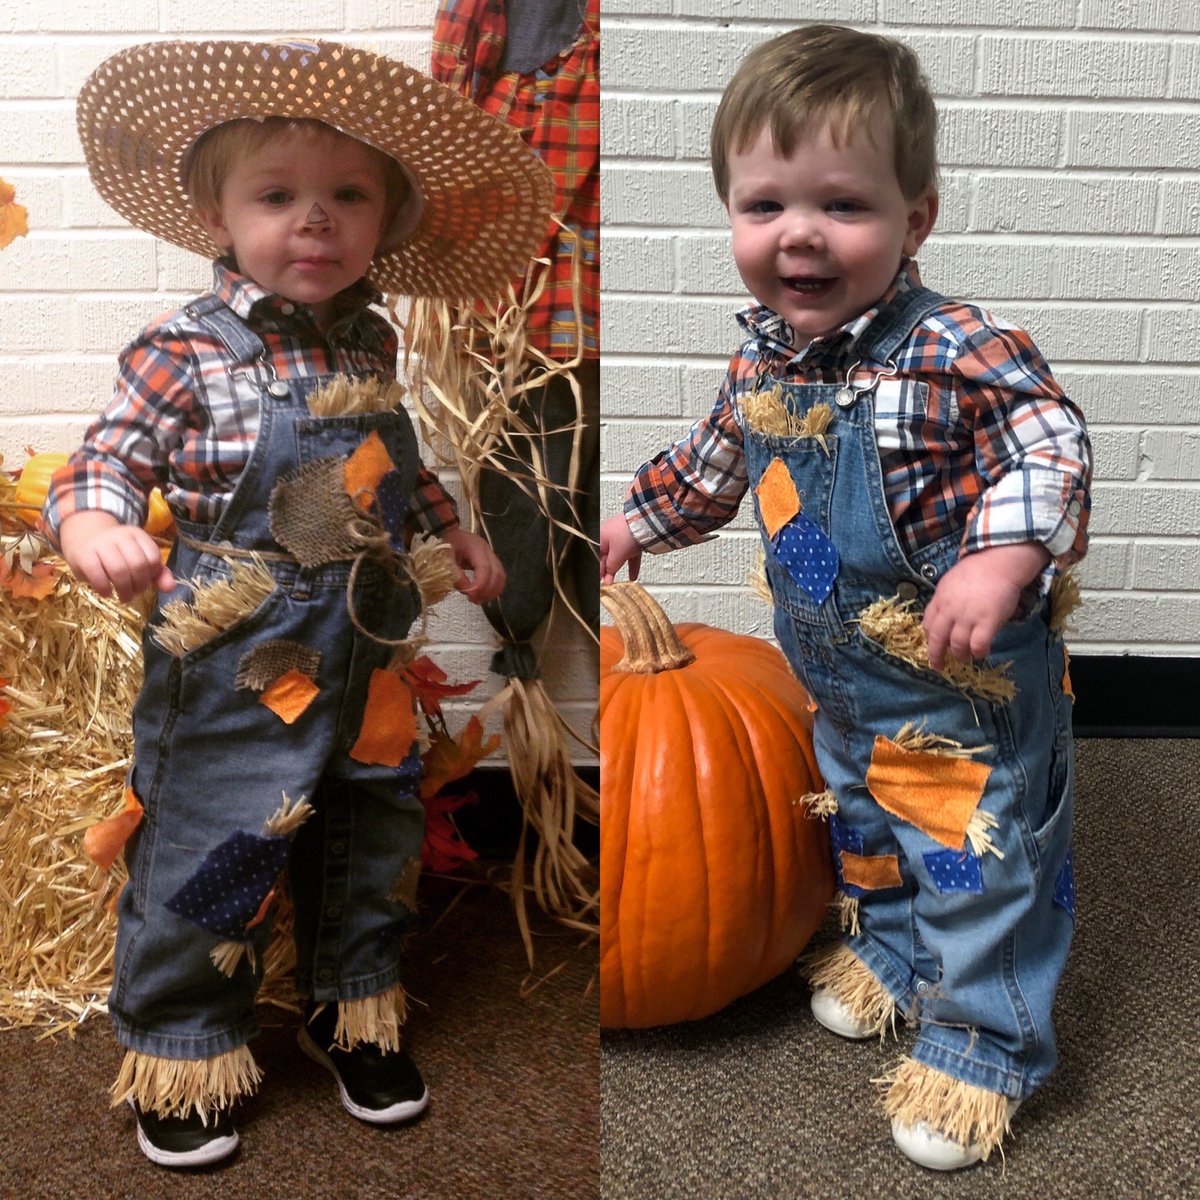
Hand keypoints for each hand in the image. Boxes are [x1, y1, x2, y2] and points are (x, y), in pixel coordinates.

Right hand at [59, 510, 174, 602]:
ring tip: (124, 597)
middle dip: (140, 584)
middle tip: (135, 593)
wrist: (82, 534)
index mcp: (137, 535)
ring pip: (119, 569)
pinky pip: (97, 574)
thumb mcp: (138, 557)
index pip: (153, 557)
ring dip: (124, 589)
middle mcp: (120, 536)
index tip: (146, 582)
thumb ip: (157, 572)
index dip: (152, 574)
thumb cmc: (116, 551)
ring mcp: (100, 544)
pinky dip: (104, 588)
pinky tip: (107, 593)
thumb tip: (170, 588)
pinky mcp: (83, 555)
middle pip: (138, 564)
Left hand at [441, 526, 505, 604]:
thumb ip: (455, 574)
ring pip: (501, 576)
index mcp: (477, 547)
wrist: (447, 532)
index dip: (481, 585)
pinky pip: (498, 576)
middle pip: (497, 574)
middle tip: (475, 601)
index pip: (485, 568)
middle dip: (488, 590)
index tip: (471, 597)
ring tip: (479, 600)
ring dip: (492, 591)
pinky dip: (493, 588)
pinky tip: (483, 594)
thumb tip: (467, 592)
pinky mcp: (490, 561)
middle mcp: (488, 551)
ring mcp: (491, 556)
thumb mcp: (445, 558)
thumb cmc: (445, 543)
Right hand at [599, 513, 642, 583]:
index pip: (595, 557)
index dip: (597, 570)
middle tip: (607, 582)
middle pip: (606, 557)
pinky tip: (632, 576)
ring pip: (618, 556)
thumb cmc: (627, 533)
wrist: (647, 522)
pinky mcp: (632, 538)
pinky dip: (630, 564)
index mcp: (599, 538)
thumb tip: (607, 575)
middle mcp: (608, 536)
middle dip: (607, 571)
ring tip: (617, 581)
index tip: (598, 580)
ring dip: (618, 568)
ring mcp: (620, 536)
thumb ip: (611, 566)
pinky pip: (629, 553)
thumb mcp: (617, 554)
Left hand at [923, 542, 1050, 670]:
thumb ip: (945, 599)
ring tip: (965, 658)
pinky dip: (978, 653)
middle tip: (939, 667)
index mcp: (939, 600)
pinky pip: (979, 645)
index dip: (929, 638)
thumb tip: (944, 616)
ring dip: (960, 656)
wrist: (998, 562)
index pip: (928, 624)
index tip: (933, 645)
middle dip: (936, 656)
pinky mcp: (987, 621)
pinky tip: (980, 653)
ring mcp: (968, 617)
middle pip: (937, 639)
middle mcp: (950, 611)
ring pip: (958, 645)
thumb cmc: (977, 570)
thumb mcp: (950, 582)